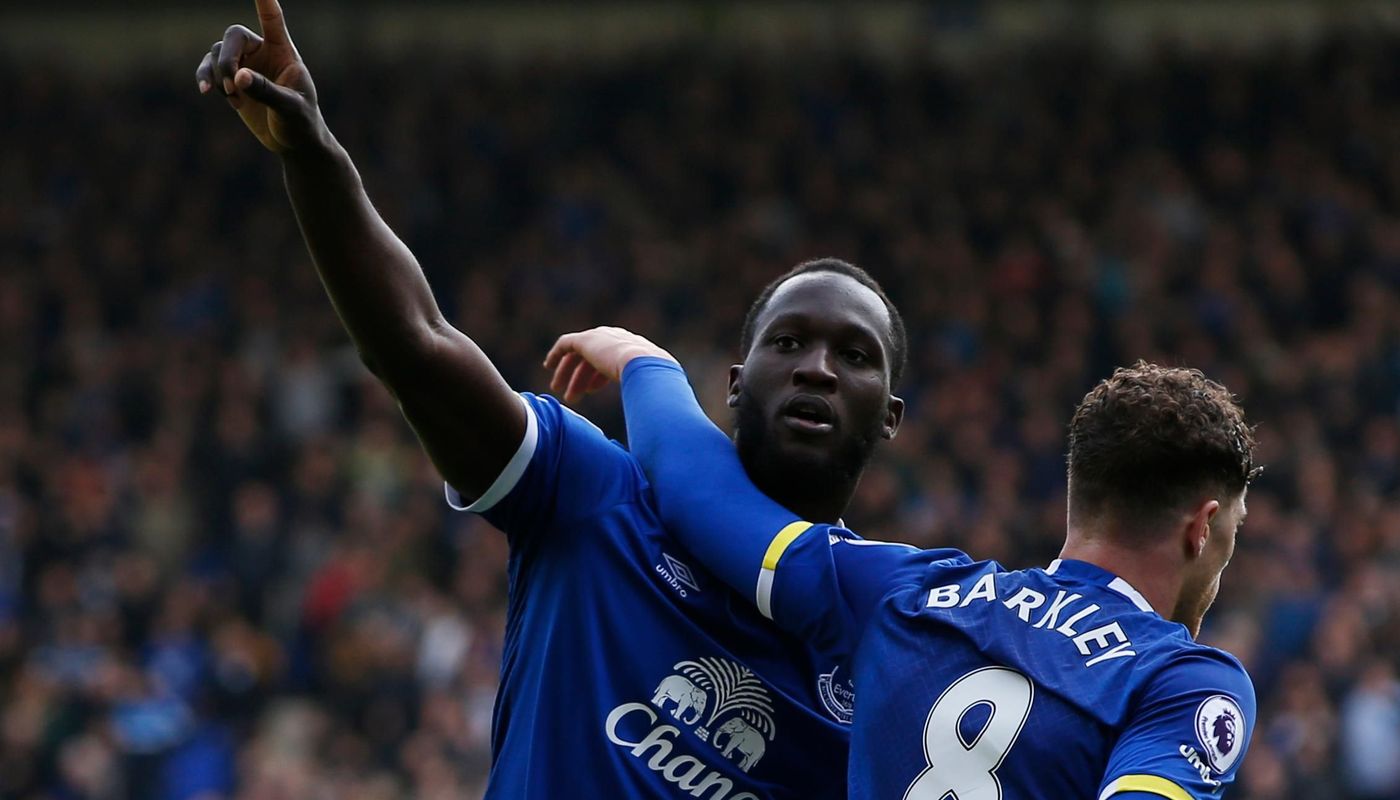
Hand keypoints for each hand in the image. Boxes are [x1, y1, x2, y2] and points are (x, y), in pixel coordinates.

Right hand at [195, 0, 321, 153]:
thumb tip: (239, 76)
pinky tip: (206, 91)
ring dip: (217, 74)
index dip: (264, 1)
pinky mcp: (232, 82)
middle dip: (227, 58)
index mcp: (283, 52)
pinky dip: (205, 77)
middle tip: (233, 84)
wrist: (293, 143)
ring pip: (217, 52)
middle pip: (233, 36)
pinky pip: (208, 69)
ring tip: (233, 97)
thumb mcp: (290, 108)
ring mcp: (244, 66)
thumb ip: (267, 91)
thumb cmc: (301, 123)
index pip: (272, 19)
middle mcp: (262, 53)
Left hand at [544, 327, 676, 404]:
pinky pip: (566, 343)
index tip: (590, 391)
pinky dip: (557, 353)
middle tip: (570, 396)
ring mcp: (602, 337)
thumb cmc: (653, 384)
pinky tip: (548, 366)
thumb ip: (646, 402)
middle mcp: (617, 339)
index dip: (598, 376)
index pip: (610, 359)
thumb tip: (649, 423)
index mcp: (633, 348)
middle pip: (593, 357)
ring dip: (567, 372)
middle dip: (580, 376)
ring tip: (559, 391)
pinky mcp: (587, 340)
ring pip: (578, 353)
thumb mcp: (650, 393)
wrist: (645, 365)